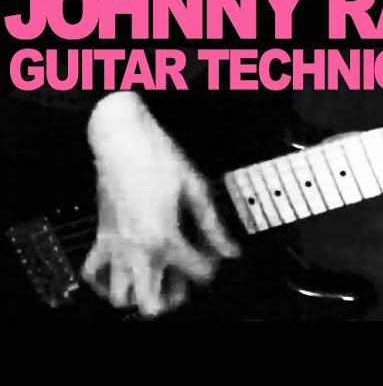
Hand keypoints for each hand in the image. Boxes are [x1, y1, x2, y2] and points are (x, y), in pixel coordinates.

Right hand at [83, 92, 239, 315]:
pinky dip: (107, 281)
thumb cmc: (156, 156)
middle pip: (152, 303)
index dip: (212, 265)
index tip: (214, 253)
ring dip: (142, 293)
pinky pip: (93, 273)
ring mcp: (116, 246)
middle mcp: (138, 248)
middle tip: (184, 279)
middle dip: (173, 297)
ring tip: (158, 278)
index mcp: (165, 236)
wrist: (121, 138)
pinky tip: (125, 272)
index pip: (197, 271)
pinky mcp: (101, 236)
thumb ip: (213, 225)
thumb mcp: (195, 188)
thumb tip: (230, 247)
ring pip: (122, 296)